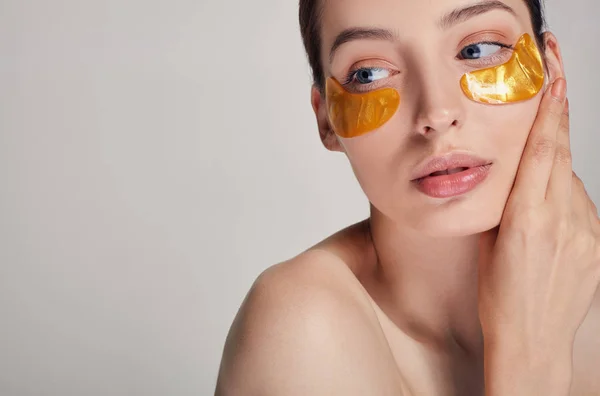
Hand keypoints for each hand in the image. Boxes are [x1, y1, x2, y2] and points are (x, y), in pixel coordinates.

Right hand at [477, 77, 599, 356]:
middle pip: (562, 155)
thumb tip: (513, 178)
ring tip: (534, 196)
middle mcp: (562, 221)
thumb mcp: (486, 245)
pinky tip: (550, 219)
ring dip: (556, 173)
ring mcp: (587, 233)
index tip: (554, 80)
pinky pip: (584, 207)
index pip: (542, 153)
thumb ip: (503, 207)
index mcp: (527, 219)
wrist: (533, 340)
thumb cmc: (501, 297)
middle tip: (556, 84)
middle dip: (558, 119)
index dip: (549, 113)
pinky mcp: (599, 245)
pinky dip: (567, 201)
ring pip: (572, 182)